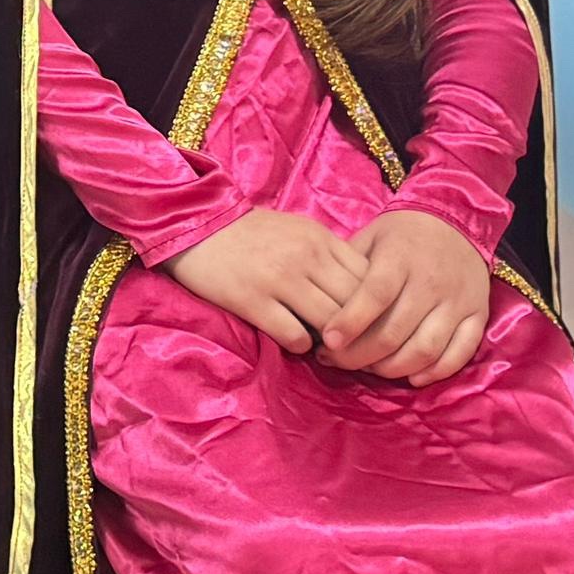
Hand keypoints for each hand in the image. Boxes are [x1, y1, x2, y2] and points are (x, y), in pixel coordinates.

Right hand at [157, 208, 362, 355]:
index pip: (370, 279)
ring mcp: (280, 278)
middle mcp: (306, 256)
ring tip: (327, 349)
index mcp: (320, 238)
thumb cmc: (250, 232)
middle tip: (356, 346)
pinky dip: (302, 346)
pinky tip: (294, 340)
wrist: (196, 224)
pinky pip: (296, 337)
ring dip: (334, 343)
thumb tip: (363, 292)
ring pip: (332, 323)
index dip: (376, 307)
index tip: (371, 323)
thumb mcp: (298, 231)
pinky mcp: (253, 300)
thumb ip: (330, 255)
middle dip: (361, 330)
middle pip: (357, 304)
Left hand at [317, 206, 492, 385]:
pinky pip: (460, 353)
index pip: (375, 295)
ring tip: (369, 369)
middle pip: (395, 331)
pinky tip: (411, 377)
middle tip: (336, 360)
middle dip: (360, 355)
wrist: (455, 221)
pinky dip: (436, 372)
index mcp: (400, 258)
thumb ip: (346, 268)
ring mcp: (458, 301)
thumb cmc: (401, 234)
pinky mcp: (479, 315)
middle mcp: (431, 281)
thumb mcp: (370, 237)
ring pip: (426, 348)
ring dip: (393, 368)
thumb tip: (316, 303)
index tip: (327, 342)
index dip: (350, 322)